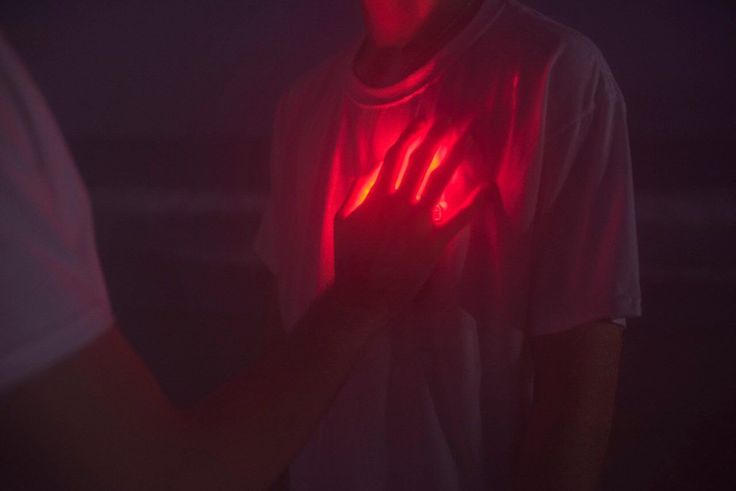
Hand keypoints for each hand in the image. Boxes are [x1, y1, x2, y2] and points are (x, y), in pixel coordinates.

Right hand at [333, 118, 487, 311]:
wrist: (361, 294)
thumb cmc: (350, 257)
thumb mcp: (343, 218)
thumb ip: (358, 189)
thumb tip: (374, 167)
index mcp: (377, 194)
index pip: (398, 155)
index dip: (413, 134)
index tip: (424, 119)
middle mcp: (400, 201)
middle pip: (424, 160)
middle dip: (439, 136)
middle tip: (454, 119)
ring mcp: (419, 220)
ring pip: (442, 179)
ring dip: (457, 155)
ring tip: (469, 138)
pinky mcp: (434, 241)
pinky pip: (459, 218)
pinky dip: (474, 202)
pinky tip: (487, 186)